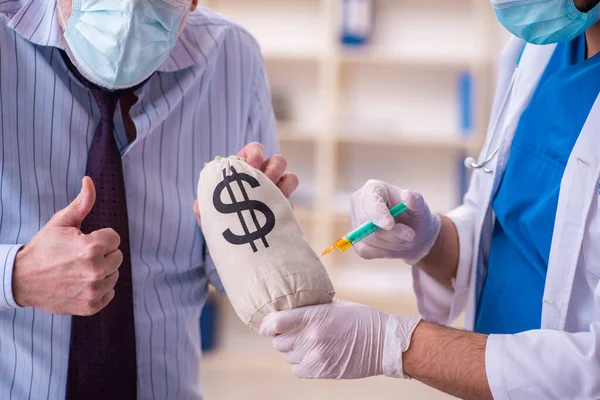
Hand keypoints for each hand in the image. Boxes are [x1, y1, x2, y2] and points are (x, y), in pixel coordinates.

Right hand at [13, 177, 121, 315]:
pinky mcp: (91, 306)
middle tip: (79, 256)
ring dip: (102, 272)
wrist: (22, 280)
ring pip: (114, 275)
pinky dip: (99, 289)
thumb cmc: (44, 248)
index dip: (100, 237)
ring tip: (79, 270)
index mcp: (91, 247)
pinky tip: (80, 284)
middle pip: (117, 257)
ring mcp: (93, 290)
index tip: (84, 241)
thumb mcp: (61, 222)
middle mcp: (95, 270)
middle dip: (103, 254)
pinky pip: (109, 293)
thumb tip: (89, 181)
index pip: (115, 238)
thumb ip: (82, 203)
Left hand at [193, 142, 298, 226]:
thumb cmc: (221, 223)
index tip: (251, 166)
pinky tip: (276, 211)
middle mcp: (263, 178)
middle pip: (278, 160)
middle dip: (273, 168)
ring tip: (273, 196)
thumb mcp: (209, 214)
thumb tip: (199, 205)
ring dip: (284, 184)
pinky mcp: (284, 208)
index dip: (255, 154)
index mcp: (245, 171)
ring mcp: (276, 193)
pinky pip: (292, 201)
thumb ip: (203, 208)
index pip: (255, 150)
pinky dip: (287, 204)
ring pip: (290, 177)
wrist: (235, 247)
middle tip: (265, 180)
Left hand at [260, 300, 420, 378]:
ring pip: (287, 356)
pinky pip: (297, 369)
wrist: (383, 343)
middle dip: (282, 336)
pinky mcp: (321, 371)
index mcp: (314, 317)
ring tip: (307, 342)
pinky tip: (312, 354)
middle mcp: (311, 338)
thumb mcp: (335, 305)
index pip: (276, 323)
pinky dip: (300, 363)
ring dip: (292, 350)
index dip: (266, 324)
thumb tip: (290, 308)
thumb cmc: (361, 319)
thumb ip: (311, 308)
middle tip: (293, 332)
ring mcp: (316, 356)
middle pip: (279, 341)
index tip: (264, 325)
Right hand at [350, 180, 440, 264]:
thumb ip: (416, 201)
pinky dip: (383, 252)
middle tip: (410, 236)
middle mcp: (359, 203)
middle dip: (391, 233)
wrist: (412, 234)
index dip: (378, 213)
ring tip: (405, 239)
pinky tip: (393, 246)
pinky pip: (365, 251)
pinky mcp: (355, 240)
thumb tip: (407, 195)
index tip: (390, 225)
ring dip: (391, 244)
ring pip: (368, 238)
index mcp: (373, 188)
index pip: (370, 200)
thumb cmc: (415, 216)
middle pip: (366, 222)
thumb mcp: (420, 208)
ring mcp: (355, 221)